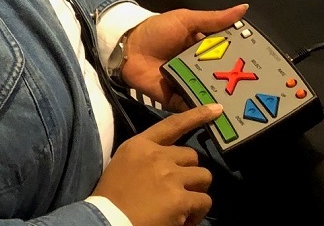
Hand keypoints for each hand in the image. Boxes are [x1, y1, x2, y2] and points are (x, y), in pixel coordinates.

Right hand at [93, 104, 220, 225]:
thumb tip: (169, 166)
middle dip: (189, 174)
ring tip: (184, 206)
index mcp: (139, 145)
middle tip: (178, 192)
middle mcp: (157, 156)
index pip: (172, 125)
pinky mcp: (180, 198)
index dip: (196, 115)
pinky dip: (198, 213)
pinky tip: (184, 220)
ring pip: (203, 177)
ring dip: (197, 191)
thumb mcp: (123, 166)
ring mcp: (170, 176)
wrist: (106, 222)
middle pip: (192, 156)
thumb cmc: (110, 199)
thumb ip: (146, 159)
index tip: (216, 109)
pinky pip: (203, 201)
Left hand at [120, 4, 248, 111]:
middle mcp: (198, 68)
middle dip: (237, 84)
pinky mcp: (177, 99)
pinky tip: (219, 115)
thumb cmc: (157, 31)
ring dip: (223, 98)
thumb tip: (244, 8)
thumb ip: (214, 19)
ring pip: (210, 93)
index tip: (264, 66)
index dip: (243, 59)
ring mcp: (188, 84)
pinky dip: (203, 110)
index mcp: (203, 48)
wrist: (128, 49)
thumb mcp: (187, 20)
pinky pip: (192, 106)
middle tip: (260, 91)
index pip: (227, 55)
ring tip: (245, 107)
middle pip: (222, 77)